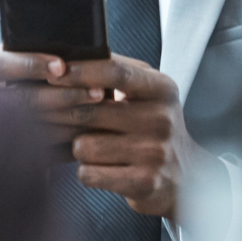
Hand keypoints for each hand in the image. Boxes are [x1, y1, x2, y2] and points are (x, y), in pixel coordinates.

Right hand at [0, 45, 108, 149]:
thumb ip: (17, 57)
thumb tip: (64, 58)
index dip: (30, 64)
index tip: (62, 66)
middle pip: (19, 99)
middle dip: (63, 95)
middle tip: (97, 92)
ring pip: (31, 128)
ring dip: (69, 122)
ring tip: (99, 114)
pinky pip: (34, 153)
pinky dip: (61, 147)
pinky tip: (85, 139)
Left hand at [49, 54, 216, 218]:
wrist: (187, 176)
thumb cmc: (155, 128)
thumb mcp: (148, 93)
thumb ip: (116, 72)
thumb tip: (70, 57)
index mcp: (161, 89)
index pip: (116, 73)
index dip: (81, 71)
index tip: (54, 72)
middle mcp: (161, 119)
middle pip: (90, 111)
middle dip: (66, 116)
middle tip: (62, 119)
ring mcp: (154, 153)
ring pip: (83, 146)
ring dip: (81, 148)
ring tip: (97, 148)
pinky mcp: (144, 182)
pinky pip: (89, 173)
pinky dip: (88, 171)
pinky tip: (103, 168)